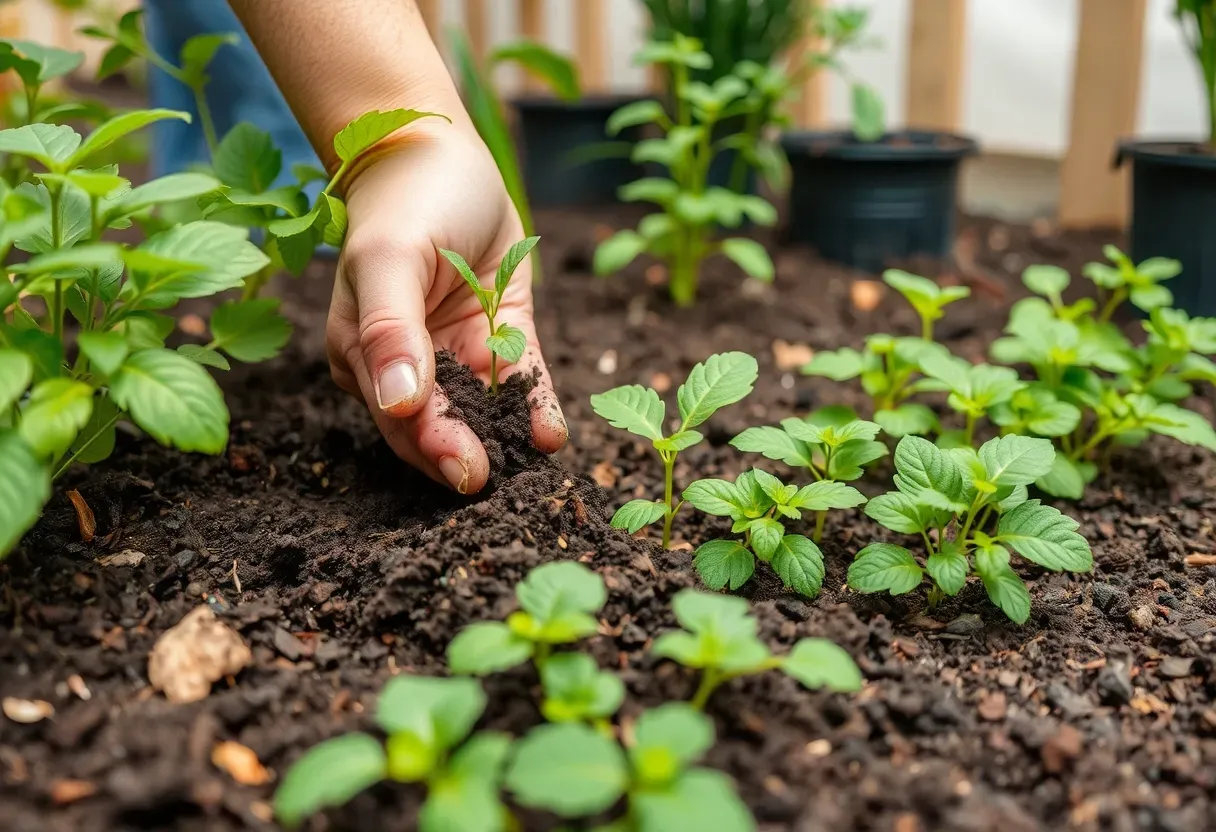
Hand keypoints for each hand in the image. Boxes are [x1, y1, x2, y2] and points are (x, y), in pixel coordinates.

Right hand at [327, 121, 566, 494]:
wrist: (439, 150)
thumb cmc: (404, 198)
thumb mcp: (390, 257)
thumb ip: (389, 331)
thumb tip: (398, 405)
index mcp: (365, 353)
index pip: (399, 415)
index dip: (431, 445)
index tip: (465, 471)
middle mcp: (410, 363)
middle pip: (440, 423)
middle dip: (467, 452)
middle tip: (494, 479)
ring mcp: (457, 351)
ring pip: (485, 410)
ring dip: (507, 437)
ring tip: (535, 462)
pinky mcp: (500, 336)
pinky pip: (521, 381)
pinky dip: (536, 407)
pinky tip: (550, 433)